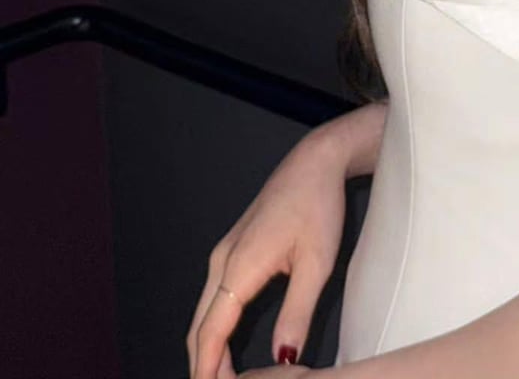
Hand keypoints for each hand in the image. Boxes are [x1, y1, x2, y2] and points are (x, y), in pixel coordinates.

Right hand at [186, 127, 352, 378]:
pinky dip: (215, 327)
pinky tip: (227, 345)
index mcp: (239, 266)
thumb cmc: (319, 206)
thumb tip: (284, 358)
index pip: (211, 332)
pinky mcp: (232, 250)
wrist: (316, 162)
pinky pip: (214, 297)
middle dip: (204, 365)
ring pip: (204, 313)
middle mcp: (222, 261)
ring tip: (224, 378)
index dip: (207, 369)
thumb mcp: (317, 264)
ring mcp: (224, 253)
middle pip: (199, 327)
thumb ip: (297, 313)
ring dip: (208, 348)